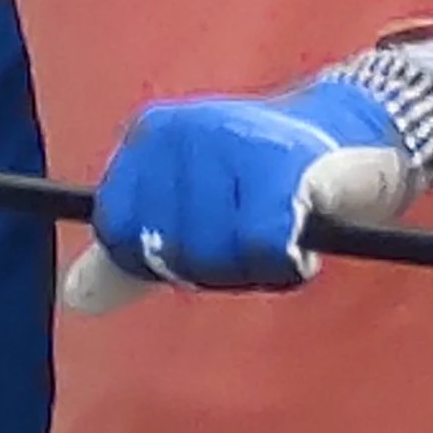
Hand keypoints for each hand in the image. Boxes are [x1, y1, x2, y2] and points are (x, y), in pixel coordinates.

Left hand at [64, 75, 415, 314]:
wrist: (357, 135)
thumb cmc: (262, 181)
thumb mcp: (184, 212)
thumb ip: (129, 256)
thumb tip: (75, 299)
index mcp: (148, 139)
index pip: (120, 237)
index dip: (163, 259)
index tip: (207, 233)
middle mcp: (181, 133)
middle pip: (170, 255)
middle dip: (216, 264)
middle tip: (252, 227)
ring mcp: (229, 143)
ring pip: (214, 257)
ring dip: (254, 265)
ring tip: (279, 226)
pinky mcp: (281, 166)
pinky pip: (261, 250)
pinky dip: (284, 262)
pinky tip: (300, 240)